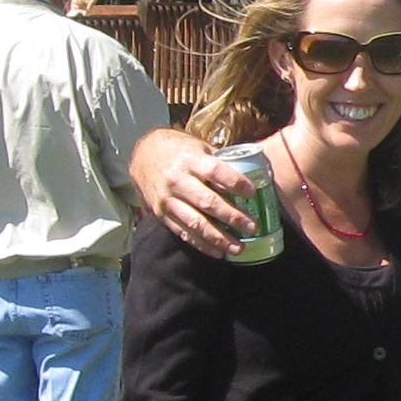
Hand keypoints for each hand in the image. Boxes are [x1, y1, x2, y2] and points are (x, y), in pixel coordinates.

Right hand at [132, 126, 253, 255]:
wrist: (143, 156)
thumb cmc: (180, 151)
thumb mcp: (200, 147)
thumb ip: (222, 161)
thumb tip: (256, 174)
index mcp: (190, 160)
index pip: (215, 171)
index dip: (234, 182)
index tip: (252, 193)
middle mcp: (177, 180)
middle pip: (207, 201)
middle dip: (232, 217)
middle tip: (252, 227)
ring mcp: (167, 200)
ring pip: (195, 223)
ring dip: (219, 238)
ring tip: (238, 248)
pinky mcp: (161, 214)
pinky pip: (184, 233)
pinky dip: (202, 245)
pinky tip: (219, 252)